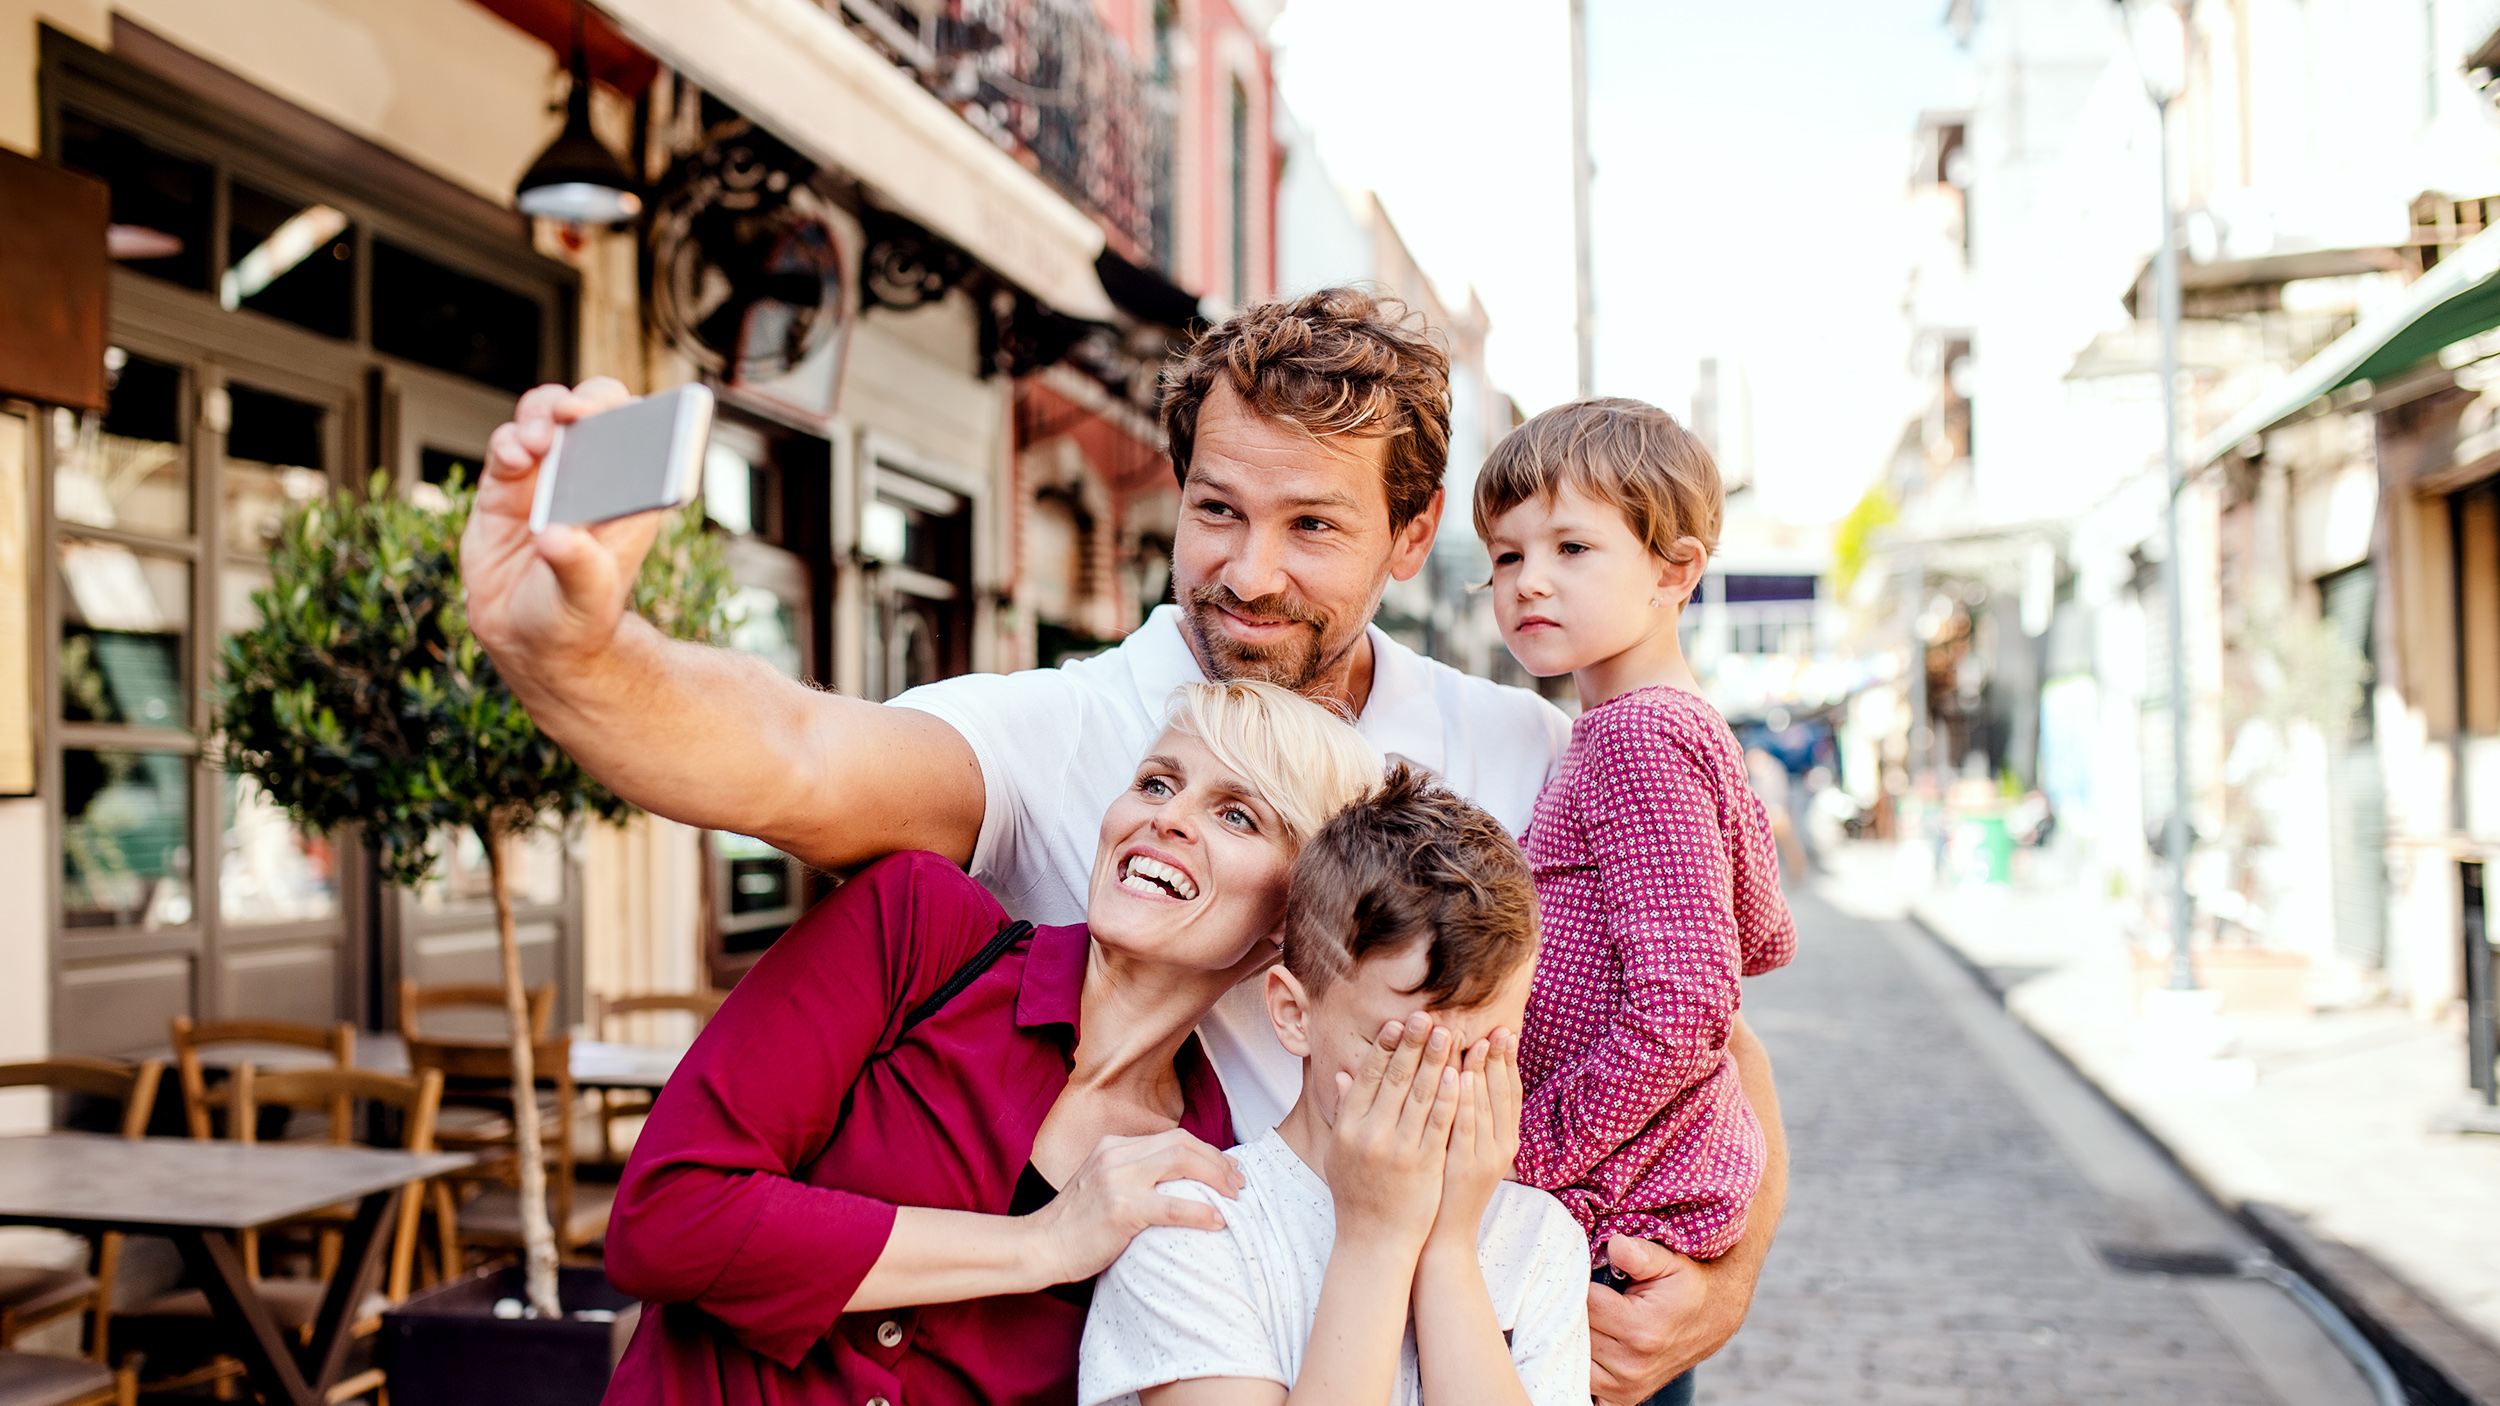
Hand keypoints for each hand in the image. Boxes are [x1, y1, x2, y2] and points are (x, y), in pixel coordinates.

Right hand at [462, 378, 664, 675]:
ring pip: (546, 417)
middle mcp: (588, 477)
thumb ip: (578, 567)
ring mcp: (545, 477)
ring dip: (542, 414)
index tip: (619, 416)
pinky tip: (513, 457)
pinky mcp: (504, 488)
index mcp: (627, 496)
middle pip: (594, 411)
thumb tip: (556, 536)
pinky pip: (506, 448)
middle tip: (572, 414)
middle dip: (585, 401)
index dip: (633, 416)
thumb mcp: (587, 599)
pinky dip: (508, 442)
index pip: (641, 436)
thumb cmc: (576, 617)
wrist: (531, 642)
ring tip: (537, 439)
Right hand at [1021, 1129, 1243, 1287]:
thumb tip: (1179, 1184)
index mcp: (1113, 1146)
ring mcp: (1116, 1179)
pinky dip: (1199, 1211)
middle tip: (1239, 1183)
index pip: (1173, 1138)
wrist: (1040, 1246)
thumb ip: (1133, 1176)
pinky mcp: (1120, 1208)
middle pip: (1182, 1144)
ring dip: (1215, 1178)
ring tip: (1234, 1197)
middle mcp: (1115, 1155)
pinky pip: (1171, 1205)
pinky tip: (1217, 1220)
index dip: (1207, 1152)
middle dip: (1218, 1161)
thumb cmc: (1076, 1225)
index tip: (1227, 1170)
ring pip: (1180, 1162)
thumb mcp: (1102, 1185)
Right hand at [1326, 1014, 1462, 1254]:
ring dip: (1436, 1061)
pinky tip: (1459, 1074)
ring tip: (1449, 1034)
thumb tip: (1344, 1073)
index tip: (1398, 1024)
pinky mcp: (1424, 1164)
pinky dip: (1449, 1096)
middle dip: (1413, 1044)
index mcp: (1347, 1129)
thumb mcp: (1339, 1152)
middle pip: (1394, 1080)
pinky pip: (1439, 1123)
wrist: (1374, 1241)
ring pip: (1419, 1096)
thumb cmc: (1356, 1195)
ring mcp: (1398, 1150)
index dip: (1384, 1048)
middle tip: (1427, 1016)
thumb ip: (1344, 1112)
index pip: (1368, 1078)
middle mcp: (1370, 1135)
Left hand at [1424, 1029, 1518, 1253]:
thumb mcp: (1463, 1148)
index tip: (1503, 1030)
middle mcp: (1501, 1148)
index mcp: (1505, 1141)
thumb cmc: (1446, 1187)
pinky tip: (1459, 1075)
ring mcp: (1484, 1158)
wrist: (1441, 1236)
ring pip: (1486, 1107)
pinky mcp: (1464, 1167)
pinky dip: (1464, 1100)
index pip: (1510, 1093)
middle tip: (1496, 1027)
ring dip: (1483, 1072)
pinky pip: (1465, 1127)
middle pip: (1503, 1095)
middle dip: (1500, 1059)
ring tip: (1478, 1041)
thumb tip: (1463, 1074)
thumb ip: (1466, 1114)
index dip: (1508, 1062)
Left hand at [1587, 1236, 1739, 1404]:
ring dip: (1572, 1336)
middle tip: (1578, 1291)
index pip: (1584, 1304)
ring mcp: (1627, 1386)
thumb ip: (1639, 1253)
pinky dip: (1579, 1371)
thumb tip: (1615, 1244)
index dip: (1577, 1283)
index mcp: (1640, 1329)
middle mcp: (1632, 1364)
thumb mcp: (1667, 1262)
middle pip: (1574, 1332)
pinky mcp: (1623, 1398)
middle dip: (1572, 1309)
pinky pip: (1586, 1389)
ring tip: (1586, 1314)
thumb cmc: (1684, 1286)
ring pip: (1573, 1358)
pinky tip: (1583, 1349)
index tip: (1582, 1271)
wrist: (1711, 1320)